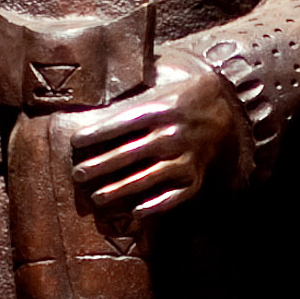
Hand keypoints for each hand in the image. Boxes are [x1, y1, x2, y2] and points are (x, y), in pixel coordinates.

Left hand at [58, 64, 242, 228]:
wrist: (223, 109)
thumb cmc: (179, 98)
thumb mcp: (159, 87)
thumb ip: (132, 95)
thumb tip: (93, 94)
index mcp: (160, 110)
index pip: (121, 124)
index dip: (97, 134)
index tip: (76, 142)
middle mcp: (171, 135)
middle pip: (128, 154)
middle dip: (100, 166)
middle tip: (78, 174)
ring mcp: (184, 158)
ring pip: (146, 178)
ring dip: (119, 190)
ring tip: (97, 197)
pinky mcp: (194, 177)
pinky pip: (174, 196)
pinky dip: (155, 205)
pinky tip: (136, 211)